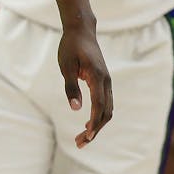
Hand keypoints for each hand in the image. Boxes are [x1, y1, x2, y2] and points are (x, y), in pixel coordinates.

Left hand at [58, 24, 111, 147]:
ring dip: (97, 126)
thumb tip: (75, 109)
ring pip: (107, 110)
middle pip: (106, 112)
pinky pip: (105, 104)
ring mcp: (107, 82)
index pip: (99, 106)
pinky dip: (99, 117)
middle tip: (79, 143)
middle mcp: (106, 81)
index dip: (94, 124)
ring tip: (82, 138)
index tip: (86, 137)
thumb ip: (71, 87)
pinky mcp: (104, 82)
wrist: (81, 30)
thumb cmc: (71, 46)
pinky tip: (87, 125)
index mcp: (97, 77)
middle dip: (95, 130)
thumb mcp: (66, 66)